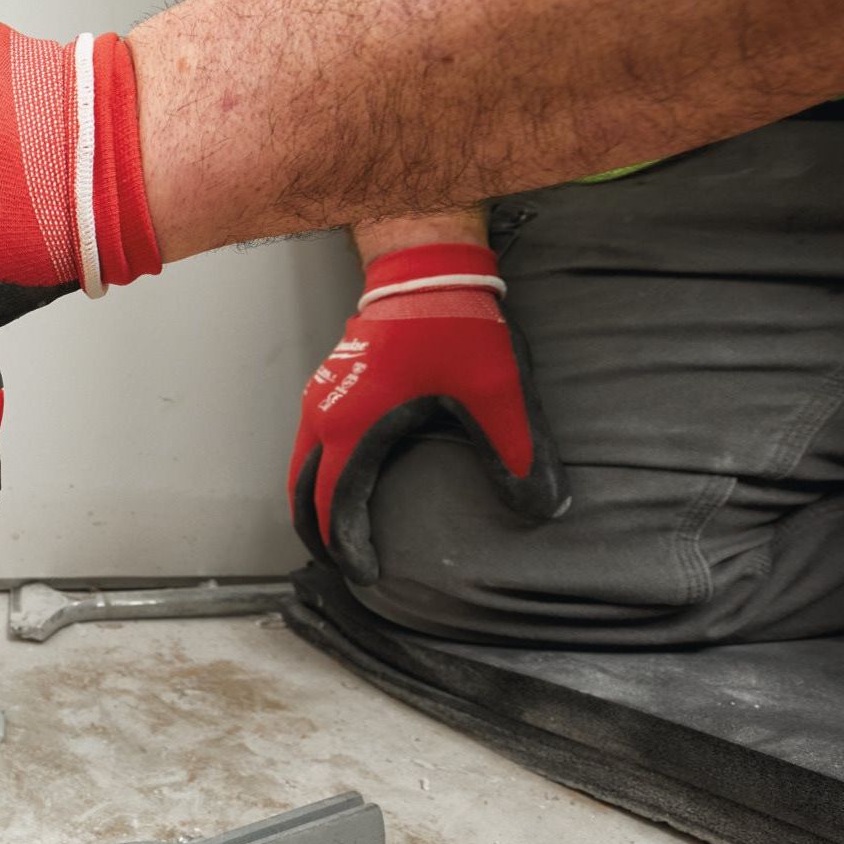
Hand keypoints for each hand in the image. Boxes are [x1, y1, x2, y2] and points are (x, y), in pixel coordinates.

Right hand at [288, 242, 566, 583]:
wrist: (425, 268)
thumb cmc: (454, 325)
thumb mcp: (495, 393)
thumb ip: (517, 454)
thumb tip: (543, 508)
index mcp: (355, 427)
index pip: (335, 504)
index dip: (346, 547)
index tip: (365, 575)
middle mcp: (325, 415)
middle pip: (300, 491)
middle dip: (315, 533)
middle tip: (338, 567)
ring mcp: (321, 396)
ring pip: (299, 465)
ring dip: (310, 503)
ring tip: (334, 535)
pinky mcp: (329, 383)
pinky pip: (307, 442)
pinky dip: (314, 474)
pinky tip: (343, 482)